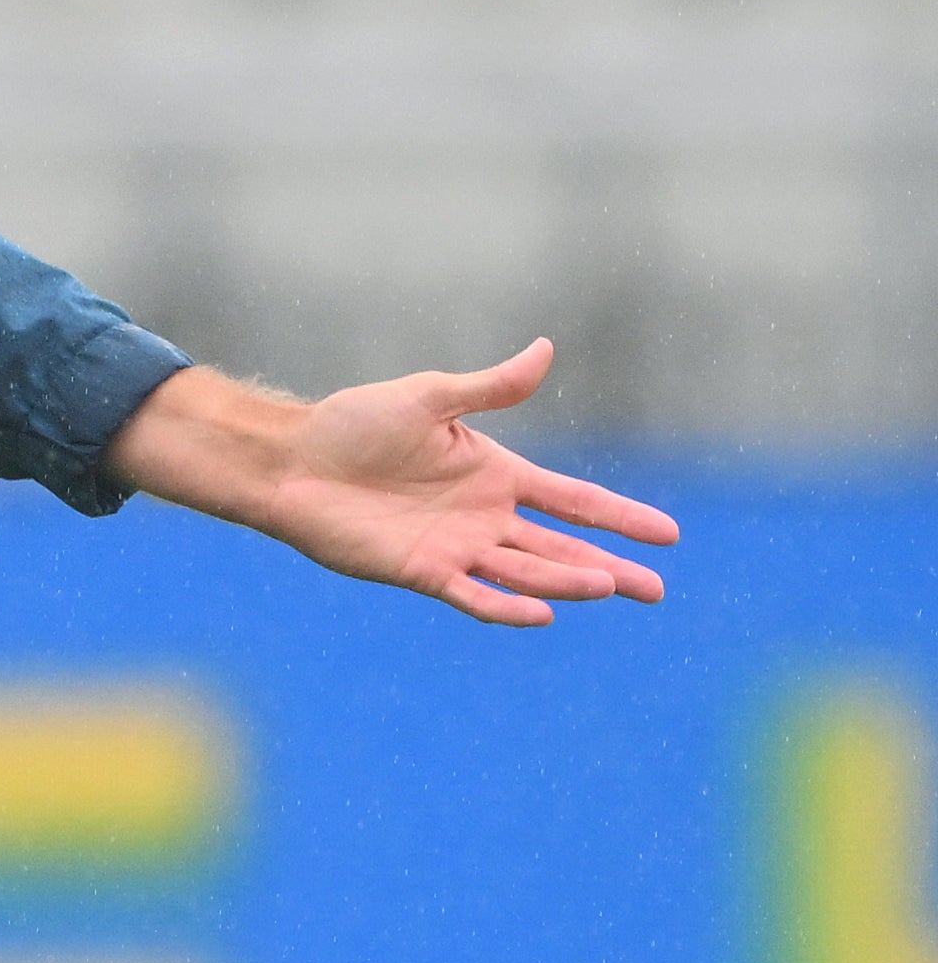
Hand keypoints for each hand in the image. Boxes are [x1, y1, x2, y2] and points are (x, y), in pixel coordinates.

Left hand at [102, 342, 676, 627]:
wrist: (293, 460)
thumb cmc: (353, 424)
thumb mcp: (429, 396)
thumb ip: (490, 387)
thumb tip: (546, 349)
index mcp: (495, 473)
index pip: (573, 499)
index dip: (619, 517)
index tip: (669, 535)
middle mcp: (484, 516)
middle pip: (562, 546)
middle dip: (611, 566)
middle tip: (657, 590)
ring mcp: (456, 546)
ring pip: (527, 570)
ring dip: (567, 580)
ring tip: (611, 586)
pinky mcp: (421, 570)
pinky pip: (473, 593)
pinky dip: (507, 604)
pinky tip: (543, 613)